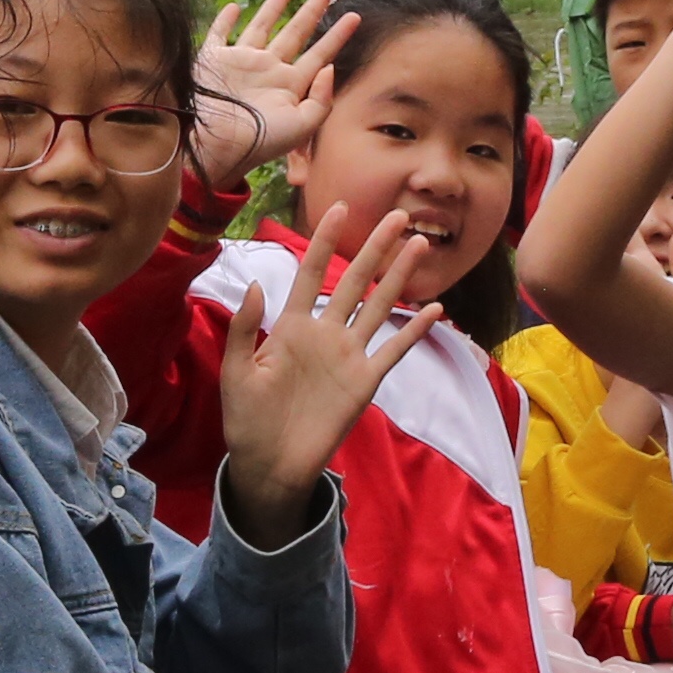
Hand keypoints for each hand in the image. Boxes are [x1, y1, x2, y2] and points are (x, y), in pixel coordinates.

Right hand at [192, 0, 348, 190]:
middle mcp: (268, 70)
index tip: (355, 17)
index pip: (319, 54)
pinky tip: (233, 7)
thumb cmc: (260, 141)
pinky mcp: (214, 59)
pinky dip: (224, 20)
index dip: (338, 36)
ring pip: (261, 28)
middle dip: (311, 13)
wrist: (216, 144)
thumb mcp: (302, 125)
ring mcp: (241, 63)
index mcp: (290, 85)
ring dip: (272, 10)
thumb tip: (329, 68)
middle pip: (295, 34)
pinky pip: (220, 34)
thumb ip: (321, 99)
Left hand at [217, 209, 441, 541]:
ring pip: (378, 307)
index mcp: (290, 326)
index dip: (324, 242)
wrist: (269, 465)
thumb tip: (257, 284)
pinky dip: (414, 331)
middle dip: (374, 248)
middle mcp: (324, 333)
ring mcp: (347, 356)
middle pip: (353, 281)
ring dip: (399, 278)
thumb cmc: (246, 419)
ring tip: (420, 246)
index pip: (309, 273)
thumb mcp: (236, 372)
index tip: (340, 207)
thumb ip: (246, 329)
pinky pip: (393, 351)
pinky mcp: (364, 382)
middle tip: (398, 216)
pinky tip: (435, 309)